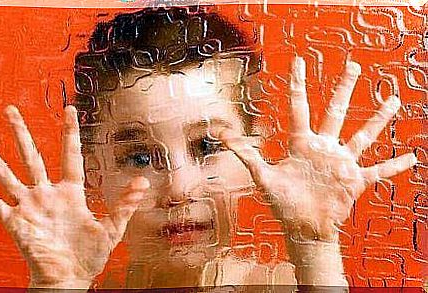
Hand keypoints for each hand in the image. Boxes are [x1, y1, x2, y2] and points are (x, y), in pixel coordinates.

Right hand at [0, 105, 149, 288]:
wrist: (70, 280)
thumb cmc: (90, 256)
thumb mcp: (112, 229)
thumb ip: (124, 205)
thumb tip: (142, 183)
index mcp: (71, 192)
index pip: (69, 155)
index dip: (69, 132)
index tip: (69, 109)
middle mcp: (47, 194)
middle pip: (31, 157)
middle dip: (21, 133)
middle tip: (10, 110)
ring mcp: (30, 207)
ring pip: (8, 176)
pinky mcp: (16, 223)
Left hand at [220, 57, 416, 242]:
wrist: (302, 228)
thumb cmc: (282, 203)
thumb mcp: (262, 176)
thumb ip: (246, 155)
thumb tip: (223, 137)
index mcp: (301, 144)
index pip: (300, 108)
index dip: (298, 85)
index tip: (299, 63)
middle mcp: (323, 148)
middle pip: (336, 112)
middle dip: (344, 89)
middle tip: (354, 66)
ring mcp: (341, 163)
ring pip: (363, 135)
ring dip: (378, 119)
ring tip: (392, 100)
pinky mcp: (354, 181)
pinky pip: (378, 171)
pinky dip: (394, 166)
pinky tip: (412, 158)